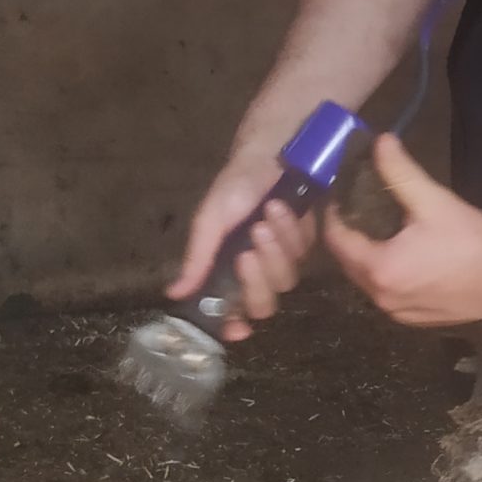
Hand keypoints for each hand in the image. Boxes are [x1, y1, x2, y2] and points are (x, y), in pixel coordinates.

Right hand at [168, 145, 317, 342]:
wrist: (274, 152)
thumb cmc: (237, 184)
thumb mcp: (212, 218)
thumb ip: (197, 257)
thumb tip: (174, 294)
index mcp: (230, 269)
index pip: (234, 312)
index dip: (234, 325)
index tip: (235, 329)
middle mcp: (257, 270)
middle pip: (263, 303)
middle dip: (256, 278)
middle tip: (247, 250)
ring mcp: (284, 258)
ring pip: (285, 278)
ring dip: (274, 248)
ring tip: (266, 215)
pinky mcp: (307, 241)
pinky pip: (302, 251)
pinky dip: (290, 230)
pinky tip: (281, 207)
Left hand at [323, 135, 481, 325]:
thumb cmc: (471, 240)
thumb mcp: (432, 201)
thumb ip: (399, 171)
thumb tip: (379, 141)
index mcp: (378, 269)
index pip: (336, 238)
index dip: (333, 212)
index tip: (339, 191)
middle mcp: (381, 298)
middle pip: (347, 262)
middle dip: (348, 234)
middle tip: (356, 206)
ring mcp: (398, 314)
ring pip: (367, 281)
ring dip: (366, 257)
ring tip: (377, 229)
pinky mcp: (415, 320)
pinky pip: (387, 295)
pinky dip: (386, 275)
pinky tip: (402, 257)